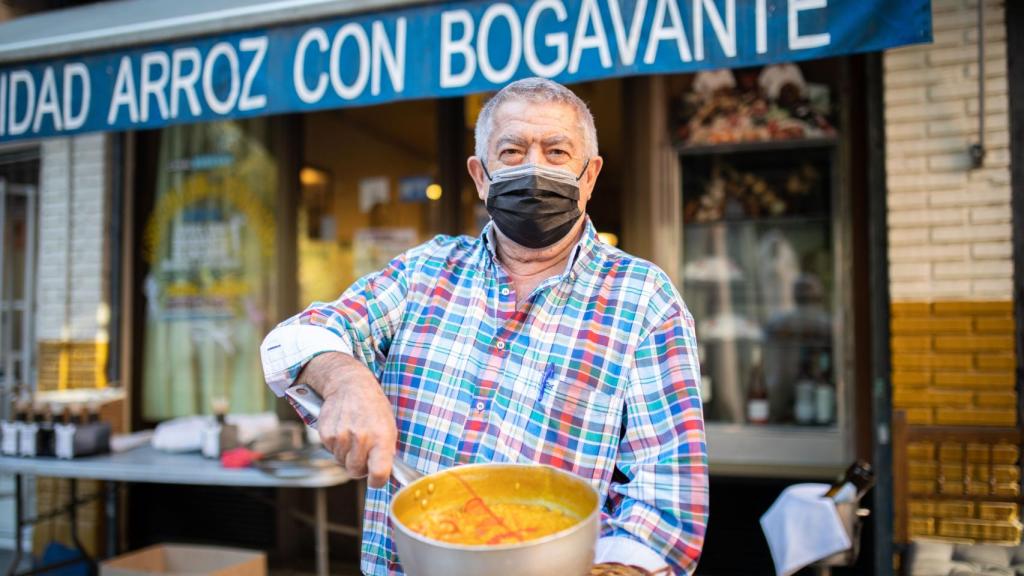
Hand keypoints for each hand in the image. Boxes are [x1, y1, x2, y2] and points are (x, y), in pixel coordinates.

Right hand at [299, 352, 396, 487]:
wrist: (350, 384)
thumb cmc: (373, 407)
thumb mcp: (389, 426)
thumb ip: (386, 450)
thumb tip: (383, 473)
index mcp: (382, 438)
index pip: (379, 473)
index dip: (377, 481)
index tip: (376, 480)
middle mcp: (361, 438)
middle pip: (355, 471)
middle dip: (359, 467)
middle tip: (364, 453)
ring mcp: (342, 436)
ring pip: (342, 462)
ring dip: (347, 454)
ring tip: (353, 435)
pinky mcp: (326, 434)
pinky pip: (331, 451)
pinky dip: (337, 445)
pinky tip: (343, 429)